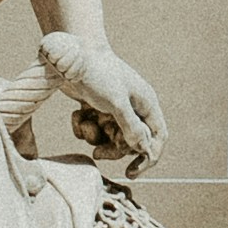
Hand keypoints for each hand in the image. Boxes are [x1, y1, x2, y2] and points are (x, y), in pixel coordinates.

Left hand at [37, 34, 166, 168]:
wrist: (70, 55)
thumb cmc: (98, 74)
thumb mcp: (116, 102)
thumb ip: (131, 127)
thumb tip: (143, 149)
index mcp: (145, 104)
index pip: (157, 137)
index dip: (148, 157)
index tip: (131, 172)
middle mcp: (132, 107)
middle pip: (130, 142)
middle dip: (113, 149)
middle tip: (97, 152)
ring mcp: (113, 108)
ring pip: (109, 137)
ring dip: (94, 135)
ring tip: (84, 122)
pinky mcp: (95, 108)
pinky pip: (93, 129)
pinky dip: (83, 126)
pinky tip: (77, 114)